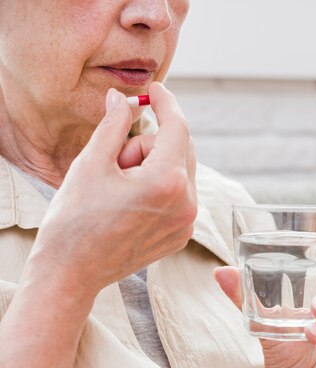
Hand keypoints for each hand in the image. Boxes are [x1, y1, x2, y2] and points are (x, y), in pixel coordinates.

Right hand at [31, 82, 196, 298]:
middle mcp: (186, 204)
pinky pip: (177, 197)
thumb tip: (122, 98)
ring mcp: (186, 224)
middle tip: (115, 161)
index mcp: (167, 182)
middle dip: (148, 144)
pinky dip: (157, 190)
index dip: (165, 102)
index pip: (177, 126)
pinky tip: (129, 205)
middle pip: (179, 149)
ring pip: (178, 173)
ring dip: (152, 168)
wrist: (71, 272)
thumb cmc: (76, 219)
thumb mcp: (92, 163)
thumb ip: (114, 124)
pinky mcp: (179, 237)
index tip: (154, 90)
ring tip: (118, 189)